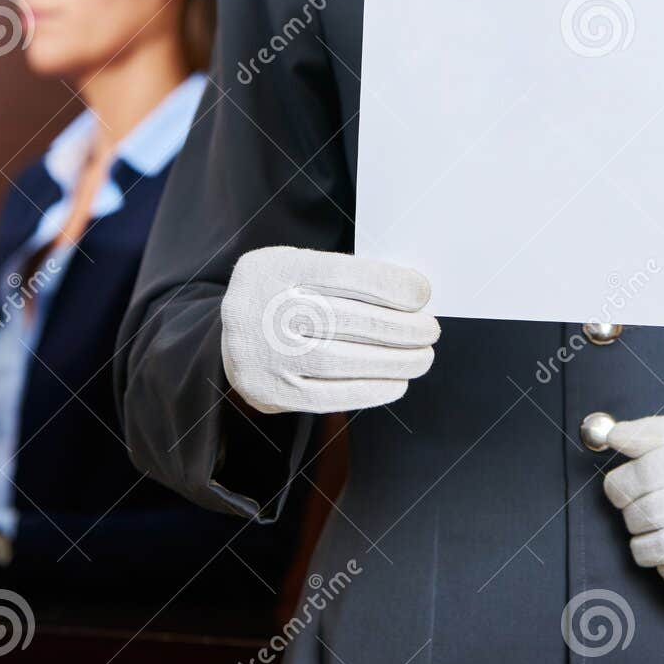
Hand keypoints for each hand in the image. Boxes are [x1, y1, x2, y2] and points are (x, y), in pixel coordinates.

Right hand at [220, 246, 438, 413]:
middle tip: (430, 330)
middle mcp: (265, 311)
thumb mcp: (298, 267)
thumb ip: (345, 277)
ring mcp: (266, 355)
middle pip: (346, 320)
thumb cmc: (283, 296)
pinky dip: (371, 390)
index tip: (423, 294)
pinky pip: (330, 396)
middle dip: (400, 327)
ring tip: (422, 358)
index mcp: (274, 268)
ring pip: (342, 360)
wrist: (233, 336)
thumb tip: (412, 296)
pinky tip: (397, 383)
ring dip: (394, 361)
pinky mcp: (271, 391)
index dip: (389, 285)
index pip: (342, 274)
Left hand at [602, 413, 663, 598]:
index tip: (624, 488)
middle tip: (648, 509)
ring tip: (662, 530)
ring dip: (645, 544)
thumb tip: (611, 437)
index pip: (639, 476)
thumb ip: (655, 431)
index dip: (619, 485)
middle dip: (632, 513)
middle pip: (641, 514)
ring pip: (653, 550)